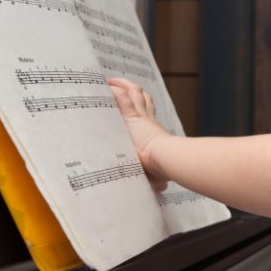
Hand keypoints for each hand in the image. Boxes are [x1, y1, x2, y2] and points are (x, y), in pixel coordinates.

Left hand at [108, 77, 170, 191]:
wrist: (166, 160)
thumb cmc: (162, 167)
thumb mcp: (157, 170)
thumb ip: (156, 179)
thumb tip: (162, 188)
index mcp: (153, 130)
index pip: (147, 109)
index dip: (140, 101)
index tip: (131, 98)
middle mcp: (148, 120)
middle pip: (141, 96)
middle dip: (130, 88)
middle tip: (117, 84)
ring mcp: (140, 117)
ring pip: (132, 93)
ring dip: (121, 85)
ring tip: (109, 82)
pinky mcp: (132, 117)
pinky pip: (121, 97)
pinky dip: (113, 90)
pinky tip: (103, 86)